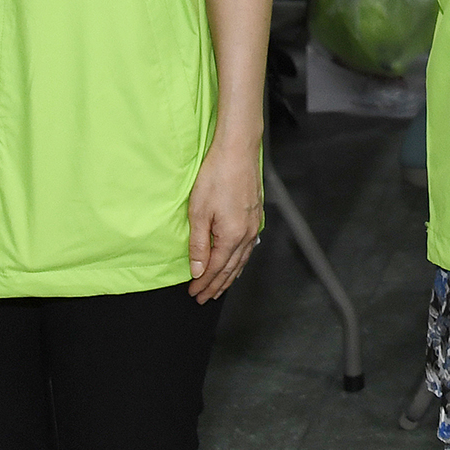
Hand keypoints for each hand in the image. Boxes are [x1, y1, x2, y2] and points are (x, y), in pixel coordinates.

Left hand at [185, 136, 262, 301]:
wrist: (237, 151)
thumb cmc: (216, 177)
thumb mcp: (199, 213)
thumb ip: (199, 245)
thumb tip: (198, 270)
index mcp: (232, 236)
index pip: (216, 268)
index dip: (204, 283)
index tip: (193, 293)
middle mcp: (247, 234)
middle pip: (231, 268)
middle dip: (217, 285)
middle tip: (204, 298)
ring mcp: (254, 224)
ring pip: (242, 259)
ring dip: (230, 276)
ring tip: (220, 288)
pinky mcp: (255, 214)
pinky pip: (248, 247)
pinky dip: (240, 261)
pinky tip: (237, 262)